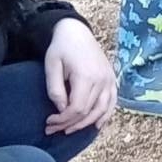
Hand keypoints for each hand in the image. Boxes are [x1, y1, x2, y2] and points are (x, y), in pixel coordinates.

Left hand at [44, 18, 116, 135]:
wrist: (77, 32)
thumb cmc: (61, 48)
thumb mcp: (52, 66)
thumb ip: (55, 90)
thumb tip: (61, 109)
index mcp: (86, 76)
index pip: (77, 108)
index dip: (63, 120)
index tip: (49, 122)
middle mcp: (102, 80)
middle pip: (88, 112)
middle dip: (70, 124)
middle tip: (54, 129)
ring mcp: (109, 80)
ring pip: (102, 110)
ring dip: (86, 124)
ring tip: (71, 130)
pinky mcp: (112, 79)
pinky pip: (112, 102)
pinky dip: (106, 115)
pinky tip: (97, 125)